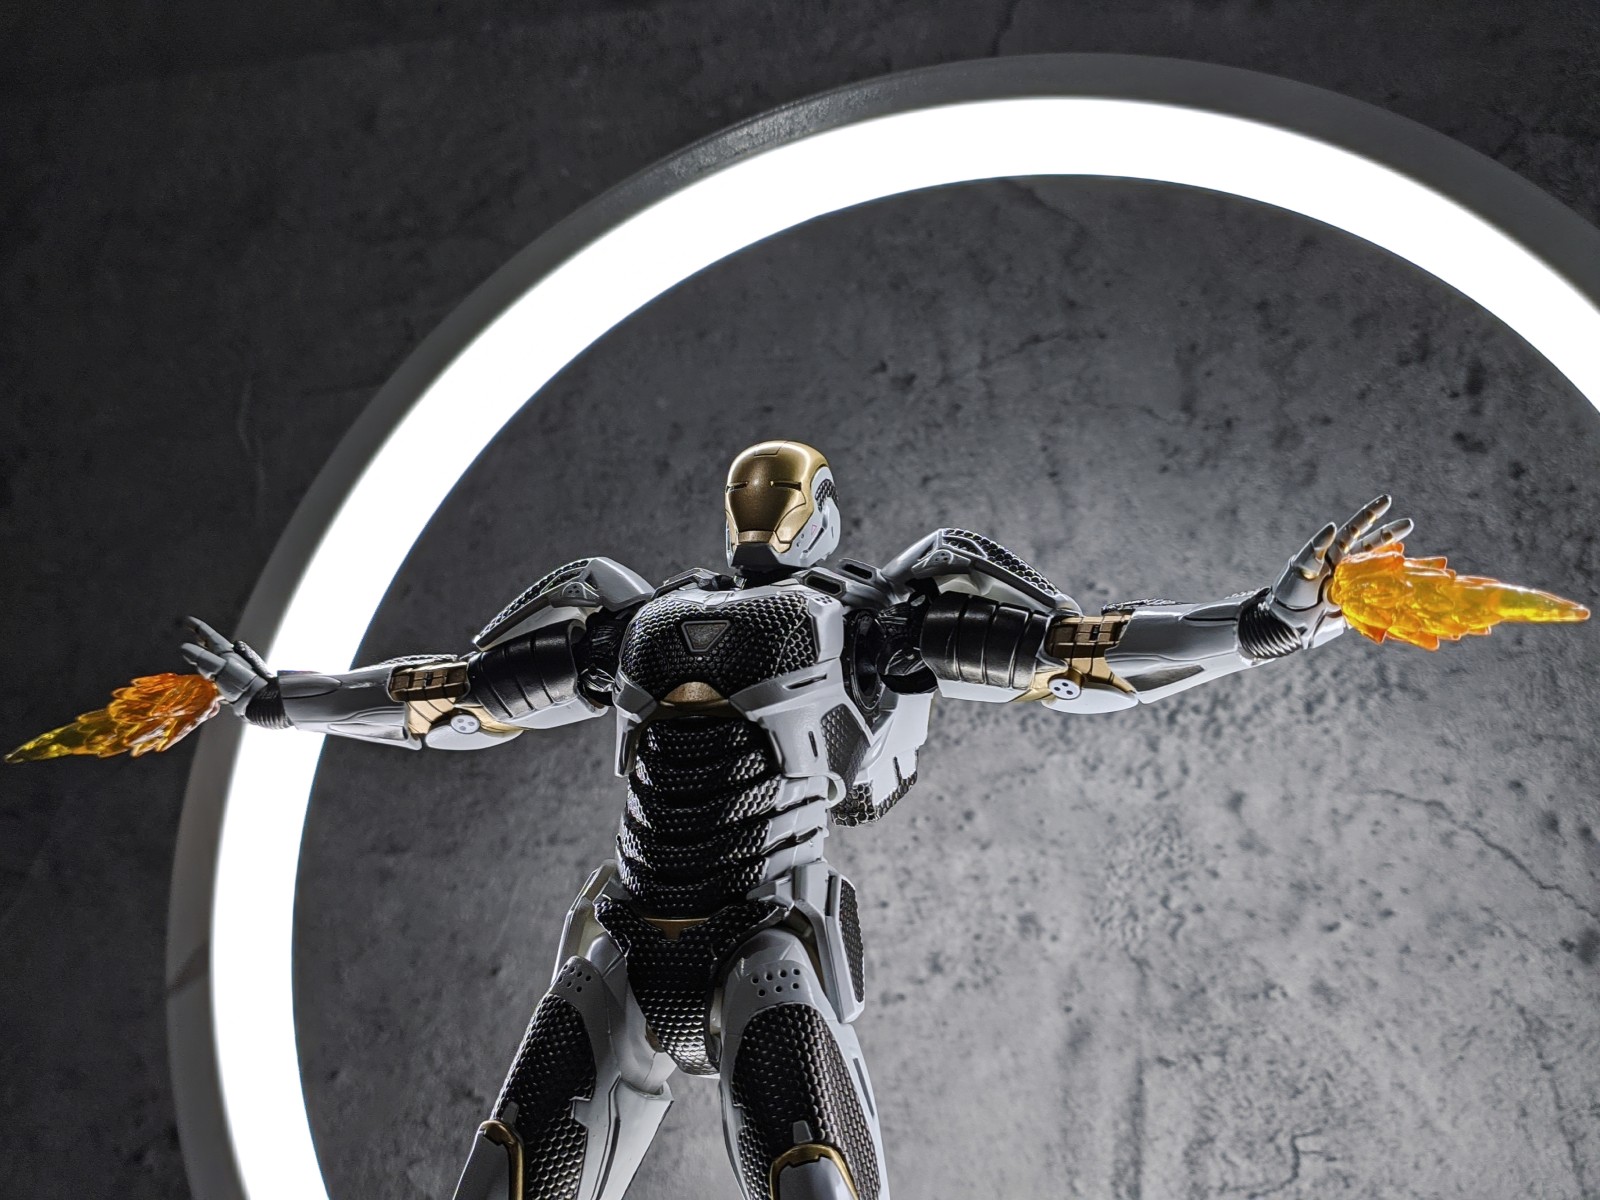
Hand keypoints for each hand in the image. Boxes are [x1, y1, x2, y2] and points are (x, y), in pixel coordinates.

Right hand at [179, 616, 272, 705]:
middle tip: (193, 634)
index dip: (198, 628)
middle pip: (213, 648)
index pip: (210, 636)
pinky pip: (217, 679)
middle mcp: (230, 661)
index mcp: (227, 652)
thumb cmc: (244, 683)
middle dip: (202, 641)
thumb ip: (203, 659)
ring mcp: (232, 674)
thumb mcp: (221, 668)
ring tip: (195, 657)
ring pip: (214, 663)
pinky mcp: (232, 687)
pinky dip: (209, 678)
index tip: (188, 620)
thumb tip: (184, 647)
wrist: (262, 702)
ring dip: (204, 660)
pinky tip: (205, 681)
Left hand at [1269, 496, 1413, 647]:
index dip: (1370, 515)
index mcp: (1332, 554)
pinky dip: (1393, 592)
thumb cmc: (1289, 593)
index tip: (1387, 501)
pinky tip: (1409, 585)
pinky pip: (1378, 597)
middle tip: (1408, 523)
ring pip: (1379, 570)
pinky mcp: (1357, 606)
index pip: (1354, 530)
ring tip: (1411, 554)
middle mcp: (1345, 567)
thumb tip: (1333, 526)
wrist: (1287, 625)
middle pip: (1371, 546)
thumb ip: (1316, 548)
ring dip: (1395, 562)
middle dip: (1389, 534)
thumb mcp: (1299, 567)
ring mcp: (1353, 586)